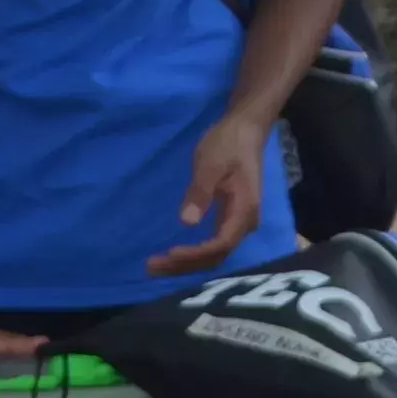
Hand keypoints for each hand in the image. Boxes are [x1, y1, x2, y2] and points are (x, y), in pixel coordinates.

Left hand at [152, 110, 276, 274]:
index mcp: (244, 211)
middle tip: (151, 267)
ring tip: (156, 267)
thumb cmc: (228, 144)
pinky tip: (174, 257)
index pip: (221, 244)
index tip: (170, 254)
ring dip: (187, 264)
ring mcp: (239, 222)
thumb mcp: (210, 164)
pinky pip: (214, 245)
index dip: (196, 254)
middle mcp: (245, 223)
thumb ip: (200, 193)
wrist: (246, 130)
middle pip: (217, 256)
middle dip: (185, 265)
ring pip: (215, 254)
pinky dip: (194, 254)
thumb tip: (187, 223)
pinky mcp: (230, 218)